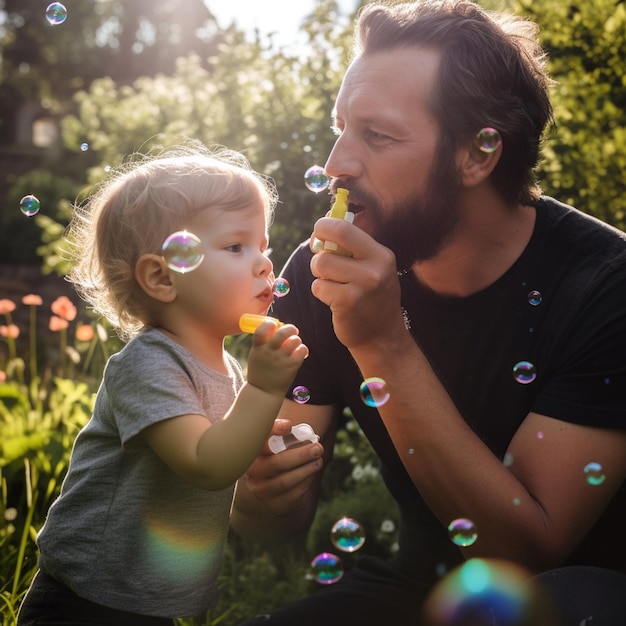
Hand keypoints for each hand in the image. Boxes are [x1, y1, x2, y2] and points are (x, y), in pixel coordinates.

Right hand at [239, 419, 323, 518]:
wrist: (264, 491)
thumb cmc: (273, 459)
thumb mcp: (273, 447)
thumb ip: (284, 438)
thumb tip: (306, 434)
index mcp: (252, 453)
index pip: (259, 441)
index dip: (272, 431)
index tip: (288, 426)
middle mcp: (253, 473)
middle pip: (277, 463)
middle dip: (300, 455)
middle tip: (318, 447)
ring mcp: (262, 491)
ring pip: (286, 481)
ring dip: (307, 469)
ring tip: (318, 460)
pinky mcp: (275, 505)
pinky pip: (293, 494)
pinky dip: (306, 482)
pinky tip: (312, 473)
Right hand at [246, 322, 308, 395]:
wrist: (263, 392)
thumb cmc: (261, 369)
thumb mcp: (256, 354)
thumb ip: (265, 341)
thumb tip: (278, 325)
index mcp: (258, 348)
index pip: (261, 330)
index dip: (269, 324)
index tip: (273, 324)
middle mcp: (269, 353)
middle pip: (282, 333)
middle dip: (290, 328)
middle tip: (292, 330)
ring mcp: (281, 360)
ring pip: (295, 340)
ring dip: (296, 339)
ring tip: (294, 344)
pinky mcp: (292, 366)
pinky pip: (302, 350)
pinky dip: (302, 349)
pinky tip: (298, 353)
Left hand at [309, 217, 405, 348]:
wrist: (382, 336)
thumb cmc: (370, 297)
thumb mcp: (371, 268)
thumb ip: (352, 247)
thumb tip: (324, 221)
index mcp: (381, 254)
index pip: (345, 227)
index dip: (324, 227)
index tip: (320, 234)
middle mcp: (375, 268)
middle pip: (328, 246)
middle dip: (318, 251)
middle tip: (321, 261)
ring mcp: (363, 286)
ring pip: (320, 265)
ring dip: (319, 275)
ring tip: (332, 284)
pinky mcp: (348, 302)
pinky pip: (318, 287)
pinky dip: (321, 292)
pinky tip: (334, 300)